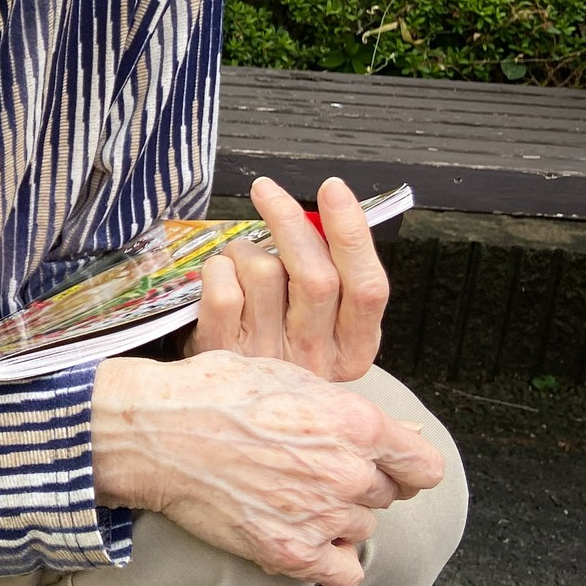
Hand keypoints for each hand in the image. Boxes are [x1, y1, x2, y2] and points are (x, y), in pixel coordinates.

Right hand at [91, 350, 443, 585]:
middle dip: (356, 483)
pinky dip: (327, 558)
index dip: (404, 464)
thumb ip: (348, 409)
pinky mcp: (292, 552)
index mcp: (354, 422)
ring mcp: (322, 515)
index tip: (384, 464)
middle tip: (309, 467)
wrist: (155, 432)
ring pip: (361, 529)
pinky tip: (298, 533)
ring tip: (288, 493)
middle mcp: (348, 472)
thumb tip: (406, 434)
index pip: (424, 466)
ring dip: (336, 517)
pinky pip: (343, 571)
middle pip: (385, 496)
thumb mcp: (286, 376)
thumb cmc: (213, 392)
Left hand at [184, 175, 388, 381]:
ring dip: (245, 250)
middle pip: (316, 276)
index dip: (352, 233)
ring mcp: (268, 357)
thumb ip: (329, 274)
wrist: (226, 395)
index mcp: (353, 349)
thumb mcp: (320, 321)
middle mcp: (315, 357)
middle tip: (266, 190)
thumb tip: (318, 216)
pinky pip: (224, 285)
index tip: (334, 190)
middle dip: (290, 221)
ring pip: (263, 272)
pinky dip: (218, 268)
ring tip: (240, 263)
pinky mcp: (224, 352)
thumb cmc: (273, 340)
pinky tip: (220, 278)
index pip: (368, 287)